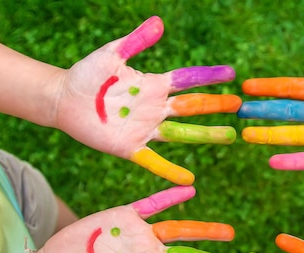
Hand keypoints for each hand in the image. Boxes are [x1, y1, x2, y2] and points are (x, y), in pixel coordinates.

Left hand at [53, 16, 240, 184]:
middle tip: (239, 105)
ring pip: (182, 133)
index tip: (231, 74)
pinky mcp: (130, 148)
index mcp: (153, 85)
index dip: (208, 76)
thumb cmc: (87, 75)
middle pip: (192, 107)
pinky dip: (170, 171)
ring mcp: (145, 130)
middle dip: (216, 106)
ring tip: (230, 135)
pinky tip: (189, 180)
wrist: (64, 99)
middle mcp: (154, 108)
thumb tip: (159, 22)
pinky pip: (154, 161)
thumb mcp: (112, 54)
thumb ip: (136, 41)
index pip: (187, 80)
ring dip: (206, 135)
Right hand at [237, 26, 303, 169]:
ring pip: (291, 136)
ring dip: (268, 136)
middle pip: (285, 112)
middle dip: (262, 111)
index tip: (248, 86)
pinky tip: (271, 162)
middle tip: (238, 111)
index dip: (269, 88)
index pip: (291, 89)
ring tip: (246, 135)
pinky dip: (290, 162)